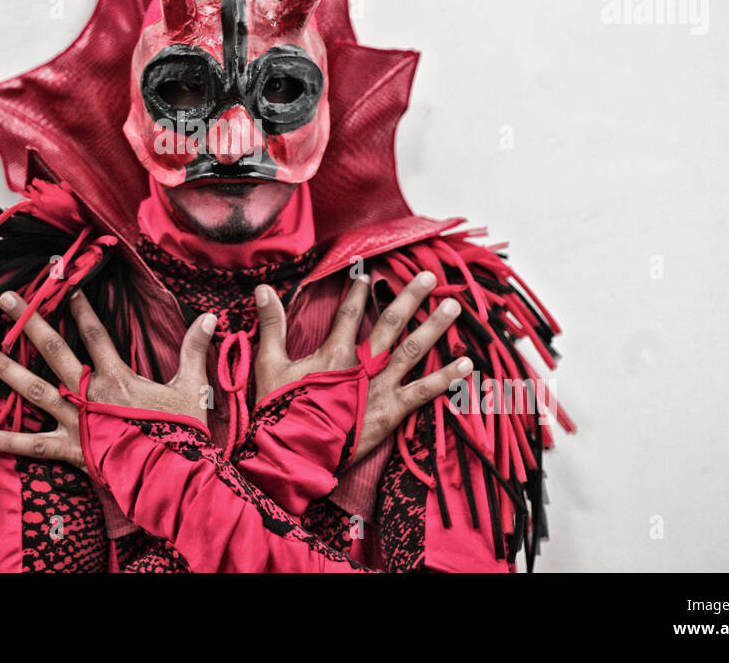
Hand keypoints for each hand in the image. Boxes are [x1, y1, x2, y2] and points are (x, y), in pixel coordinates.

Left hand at [0, 289, 215, 468]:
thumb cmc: (182, 434)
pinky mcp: (72, 451)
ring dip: (7, 371)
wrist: (173, 477)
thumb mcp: (192, 388)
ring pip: (35, 392)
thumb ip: (194, 350)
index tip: (66, 288)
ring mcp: (78, 423)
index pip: (95, 335)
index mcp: (117, 378)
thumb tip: (210, 317)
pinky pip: (35, 445)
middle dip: (29, 323)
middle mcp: (91, 396)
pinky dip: (9, 442)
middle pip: (54, 352)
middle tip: (5, 300)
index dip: (81, 309)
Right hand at [252, 271, 473, 463]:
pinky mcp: (390, 413)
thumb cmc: (280, 411)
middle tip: (430, 277)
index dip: (357, 291)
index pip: (349, 314)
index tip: (368, 273)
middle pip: (390, 324)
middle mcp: (361, 365)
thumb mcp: (270, 365)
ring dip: (434, 328)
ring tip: (454, 308)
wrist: (294, 455)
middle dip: (410, 298)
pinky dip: (445, 378)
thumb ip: (272, 325)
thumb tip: (262, 289)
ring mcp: (379, 389)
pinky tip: (465, 365)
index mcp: (332, 353)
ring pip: (412, 351)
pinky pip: (423, 393)